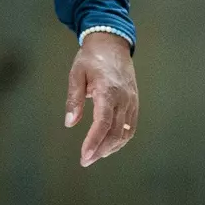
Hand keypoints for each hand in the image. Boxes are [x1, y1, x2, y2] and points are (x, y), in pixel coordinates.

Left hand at [64, 32, 138, 167]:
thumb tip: (70, 123)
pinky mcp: (135, 102)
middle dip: (100, 149)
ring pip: (125, 132)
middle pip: (115, 132)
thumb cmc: (91, 58)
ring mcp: (132, 101)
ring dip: (111, 147)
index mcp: (108, 91)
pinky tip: (110, 145)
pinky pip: (131, 126)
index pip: (103, 123)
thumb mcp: (76, 74)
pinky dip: (122, 139)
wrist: (112, 44)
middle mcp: (123, 99)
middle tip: (86, 160)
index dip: (94, 142)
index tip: (85, 156)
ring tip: (96, 155)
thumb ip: (74, 99)